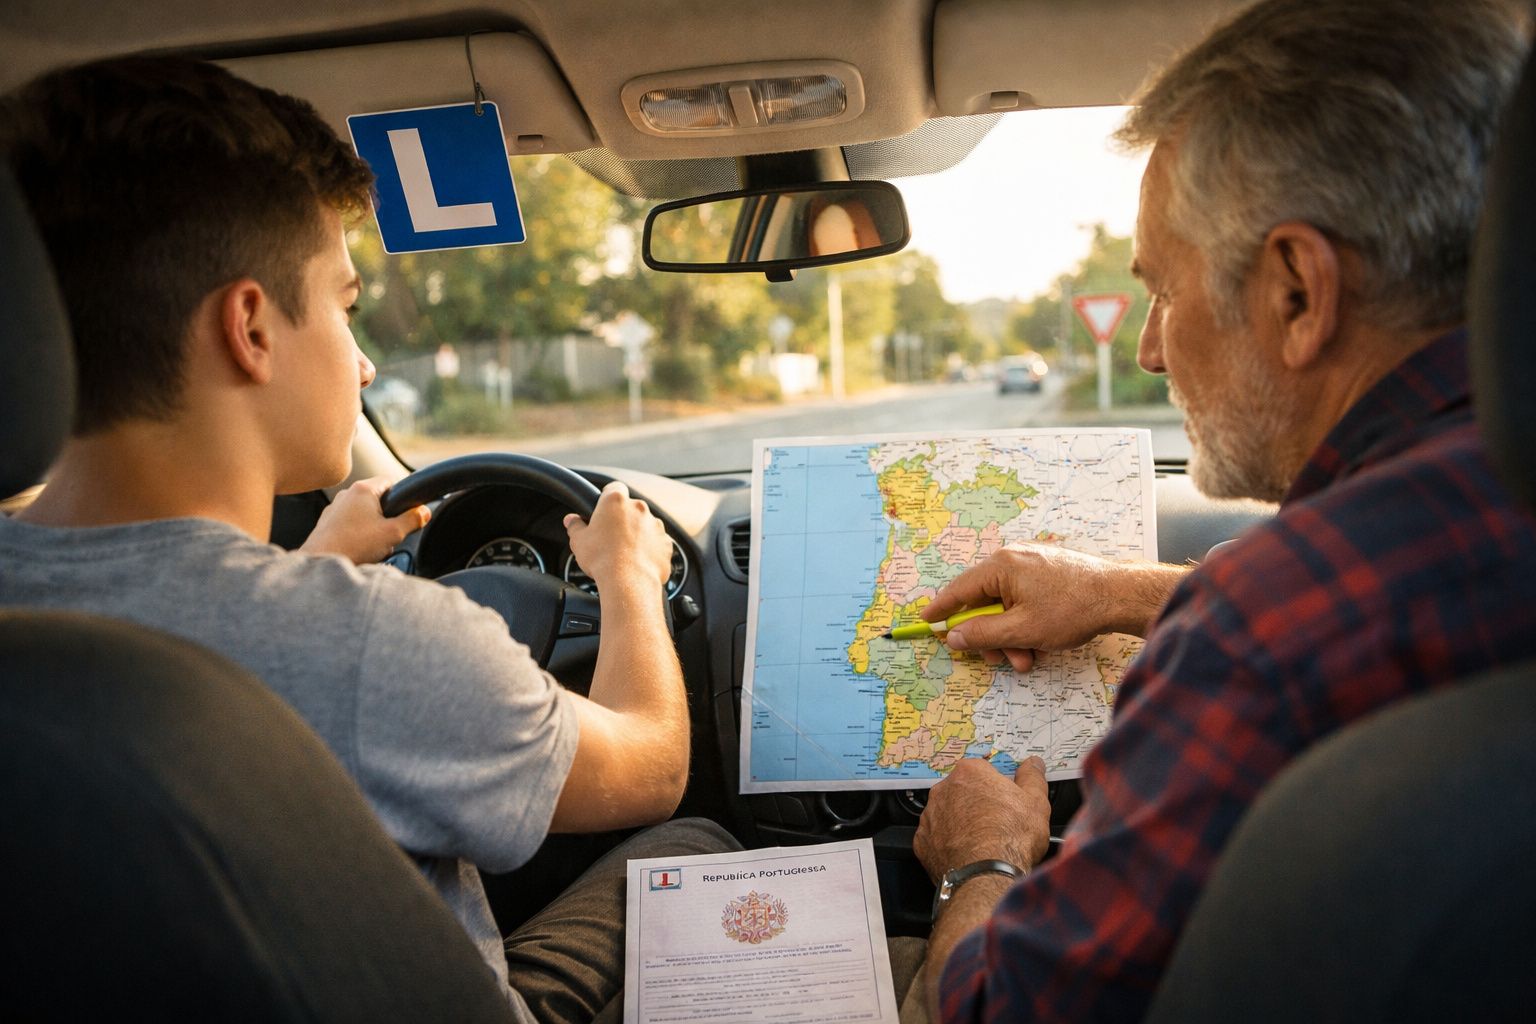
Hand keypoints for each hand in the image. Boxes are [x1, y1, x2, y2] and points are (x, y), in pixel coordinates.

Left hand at [300, 476, 428, 563]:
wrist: (322, 562)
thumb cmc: (354, 545)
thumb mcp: (393, 533)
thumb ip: (412, 520)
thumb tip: (423, 512)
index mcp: (363, 490)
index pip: (390, 480)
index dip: (403, 495)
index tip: (408, 510)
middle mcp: (347, 495)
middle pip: (377, 498)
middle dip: (387, 516)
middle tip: (391, 533)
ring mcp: (334, 509)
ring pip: (363, 513)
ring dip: (372, 526)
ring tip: (373, 546)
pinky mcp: (327, 523)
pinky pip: (349, 524)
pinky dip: (358, 534)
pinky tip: (359, 550)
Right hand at [564, 480, 671, 594]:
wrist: (629, 582)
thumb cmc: (602, 559)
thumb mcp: (578, 541)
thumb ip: (575, 526)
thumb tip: (571, 520)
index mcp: (615, 501)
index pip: (613, 488)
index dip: (606, 498)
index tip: (602, 510)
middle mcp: (639, 508)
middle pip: (630, 508)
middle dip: (621, 519)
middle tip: (609, 537)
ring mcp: (655, 525)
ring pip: (645, 525)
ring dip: (637, 534)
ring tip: (624, 553)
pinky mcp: (666, 543)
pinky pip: (657, 543)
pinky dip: (649, 550)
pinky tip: (637, 562)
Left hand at [914, 757, 1050, 881]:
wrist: (986, 876)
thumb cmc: (1011, 838)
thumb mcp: (1035, 802)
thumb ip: (1032, 777)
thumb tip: (1033, 764)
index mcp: (969, 772)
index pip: (983, 771)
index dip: (997, 787)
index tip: (1006, 802)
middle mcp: (943, 789)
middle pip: (962, 791)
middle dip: (977, 803)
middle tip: (997, 823)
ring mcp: (930, 816)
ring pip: (947, 814)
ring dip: (961, 823)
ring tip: (983, 842)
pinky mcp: (922, 842)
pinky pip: (936, 838)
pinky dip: (948, 844)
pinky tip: (966, 854)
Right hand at [923, 543, 1121, 671]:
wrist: (1120, 596)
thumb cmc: (1073, 609)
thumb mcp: (1022, 630)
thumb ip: (982, 635)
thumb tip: (954, 636)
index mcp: (1002, 566)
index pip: (960, 588)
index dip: (942, 608)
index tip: (926, 621)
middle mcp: (1013, 559)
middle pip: (985, 601)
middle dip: (991, 635)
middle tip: (999, 658)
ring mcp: (1033, 563)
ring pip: (1007, 604)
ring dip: (1011, 635)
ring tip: (1028, 657)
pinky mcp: (1049, 571)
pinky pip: (1024, 599)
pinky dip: (1025, 622)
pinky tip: (1041, 642)